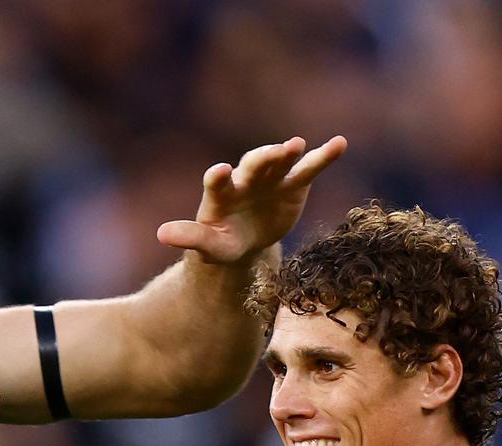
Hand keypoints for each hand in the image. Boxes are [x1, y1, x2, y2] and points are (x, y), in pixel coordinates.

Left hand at [157, 135, 346, 263]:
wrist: (246, 240)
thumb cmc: (222, 243)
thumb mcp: (208, 246)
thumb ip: (190, 237)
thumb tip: (161, 234)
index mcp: (220, 195)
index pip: (217, 183)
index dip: (218, 177)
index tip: (219, 172)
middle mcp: (245, 179)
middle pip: (252, 165)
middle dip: (262, 159)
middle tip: (274, 153)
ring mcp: (270, 179)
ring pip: (280, 161)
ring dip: (288, 152)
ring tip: (297, 145)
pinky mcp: (293, 184)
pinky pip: (309, 168)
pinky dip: (323, 156)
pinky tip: (340, 143)